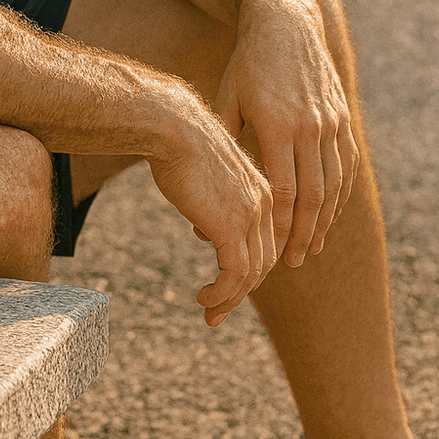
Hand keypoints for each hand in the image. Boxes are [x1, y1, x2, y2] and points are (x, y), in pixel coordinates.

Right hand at [147, 101, 276, 326]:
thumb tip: (205, 227)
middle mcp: (264, 205)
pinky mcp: (231, 227)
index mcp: (262, 191)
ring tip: (209, 312)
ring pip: (250, 274)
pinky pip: (234, 274)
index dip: (249, 268)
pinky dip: (221, 293)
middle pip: (262, 262)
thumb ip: (215, 200)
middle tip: (218, 310)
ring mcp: (250, 217)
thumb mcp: (207, 174)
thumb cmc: (180, 142)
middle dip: (241, 291)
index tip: (228, 286)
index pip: (265, 241)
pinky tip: (203, 299)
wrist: (173, 126)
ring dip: (229, 299)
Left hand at [214, 0, 358, 267]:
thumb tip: (208, 198)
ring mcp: (330, 122)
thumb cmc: (246, 65)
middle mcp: (310, 126)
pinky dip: (339, 194)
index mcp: (277, 125)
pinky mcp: (341, 116)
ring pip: (334, 184)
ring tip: (312, 246)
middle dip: (304, 234)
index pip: (284, 191)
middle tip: (294, 261)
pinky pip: (346, 166)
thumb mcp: (227, 100)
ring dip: (325, 220)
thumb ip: (224, 146)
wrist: (283, 22)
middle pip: (313, 196)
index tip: (272, 253)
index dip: (280, 227)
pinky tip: (329, 213)